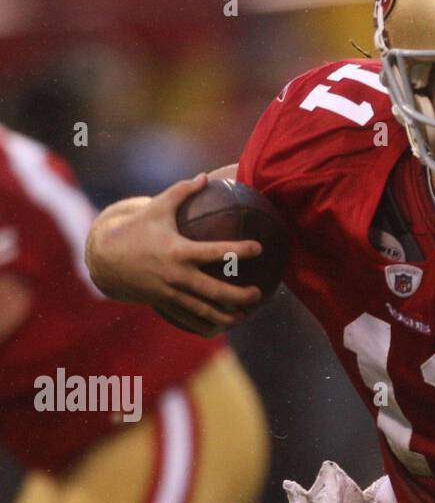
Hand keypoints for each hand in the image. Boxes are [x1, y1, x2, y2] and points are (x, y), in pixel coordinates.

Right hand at [86, 174, 263, 334]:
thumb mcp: (157, 207)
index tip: (259, 248)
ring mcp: (171, 293)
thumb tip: (206, 176)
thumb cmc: (136, 229)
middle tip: (259, 294)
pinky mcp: (165, 303)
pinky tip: (223, 326)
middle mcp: (177, 276)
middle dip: (239, 296)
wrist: (106, 257)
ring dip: (227, 315)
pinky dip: (207, 325)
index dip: (239, 251)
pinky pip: (190, 318)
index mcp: (179, 251)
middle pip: (215, 291)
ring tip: (245, 315)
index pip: (216, 252)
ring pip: (204, 311)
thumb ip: (182, 191)